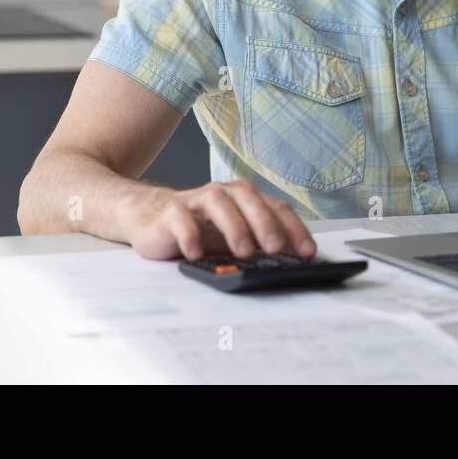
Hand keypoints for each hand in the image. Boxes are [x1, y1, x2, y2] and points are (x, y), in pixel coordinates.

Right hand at [130, 179, 315, 260]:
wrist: (149, 218)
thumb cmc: (199, 228)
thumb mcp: (233, 237)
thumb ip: (258, 244)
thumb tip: (292, 265)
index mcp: (244, 199)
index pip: (276, 208)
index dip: (294, 229)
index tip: (307, 253)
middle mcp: (223, 194)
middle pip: (248, 198)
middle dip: (265, 223)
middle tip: (277, 248)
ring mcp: (196, 201)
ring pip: (218, 202)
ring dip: (234, 225)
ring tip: (244, 251)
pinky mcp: (170, 213)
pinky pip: (181, 219)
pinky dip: (190, 234)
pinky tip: (196, 253)